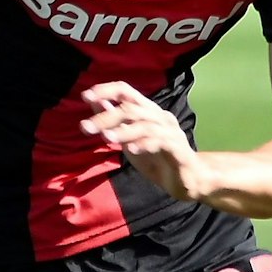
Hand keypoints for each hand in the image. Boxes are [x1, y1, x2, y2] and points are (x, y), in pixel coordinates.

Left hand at [81, 82, 203, 200]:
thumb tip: (96, 103)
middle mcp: (160, 116)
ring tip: (106, 138)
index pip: (126, 91)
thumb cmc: (156, 158)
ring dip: (123, 131)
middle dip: (106, 117)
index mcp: (148, 111)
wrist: (186, 180)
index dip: (106, 90)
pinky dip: (144, 144)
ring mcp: (170, 132)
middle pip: (132, 107)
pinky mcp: (178, 149)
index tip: (85, 96)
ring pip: (144, 124)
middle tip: (85, 127)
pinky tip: (131, 150)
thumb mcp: (129, 139)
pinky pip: (160, 142)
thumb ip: (115, 122)